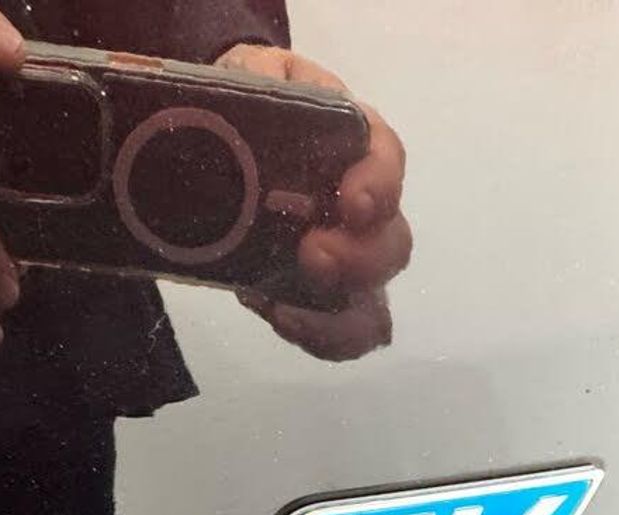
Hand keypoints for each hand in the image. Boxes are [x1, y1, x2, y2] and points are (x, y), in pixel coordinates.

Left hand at [215, 45, 410, 361]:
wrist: (226, 139)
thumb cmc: (255, 102)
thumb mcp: (256, 75)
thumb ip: (261, 79)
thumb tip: (254, 97)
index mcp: (355, 145)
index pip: (386, 159)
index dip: (379, 184)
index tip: (352, 201)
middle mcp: (361, 208)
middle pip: (391, 244)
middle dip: (360, 260)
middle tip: (313, 255)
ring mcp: (343, 257)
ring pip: (373, 300)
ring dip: (341, 314)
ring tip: (288, 312)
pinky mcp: (316, 294)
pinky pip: (339, 331)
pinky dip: (319, 336)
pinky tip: (280, 317)